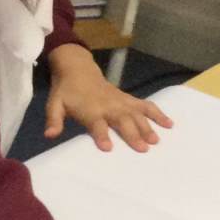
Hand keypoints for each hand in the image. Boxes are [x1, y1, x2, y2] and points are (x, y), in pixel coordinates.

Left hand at [46, 44, 171, 151]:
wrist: (78, 70)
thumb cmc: (66, 92)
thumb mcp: (54, 105)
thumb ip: (53, 120)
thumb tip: (49, 134)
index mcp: (90, 109)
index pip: (96, 123)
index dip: (101, 135)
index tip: (108, 148)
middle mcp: (108, 105)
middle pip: (122, 120)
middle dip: (132, 134)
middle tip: (142, 149)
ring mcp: (121, 101)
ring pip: (137, 114)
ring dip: (148, 126)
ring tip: (157, 141)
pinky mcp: (129, 99)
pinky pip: (146, 106)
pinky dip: (158, 113)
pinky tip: (169, 124)